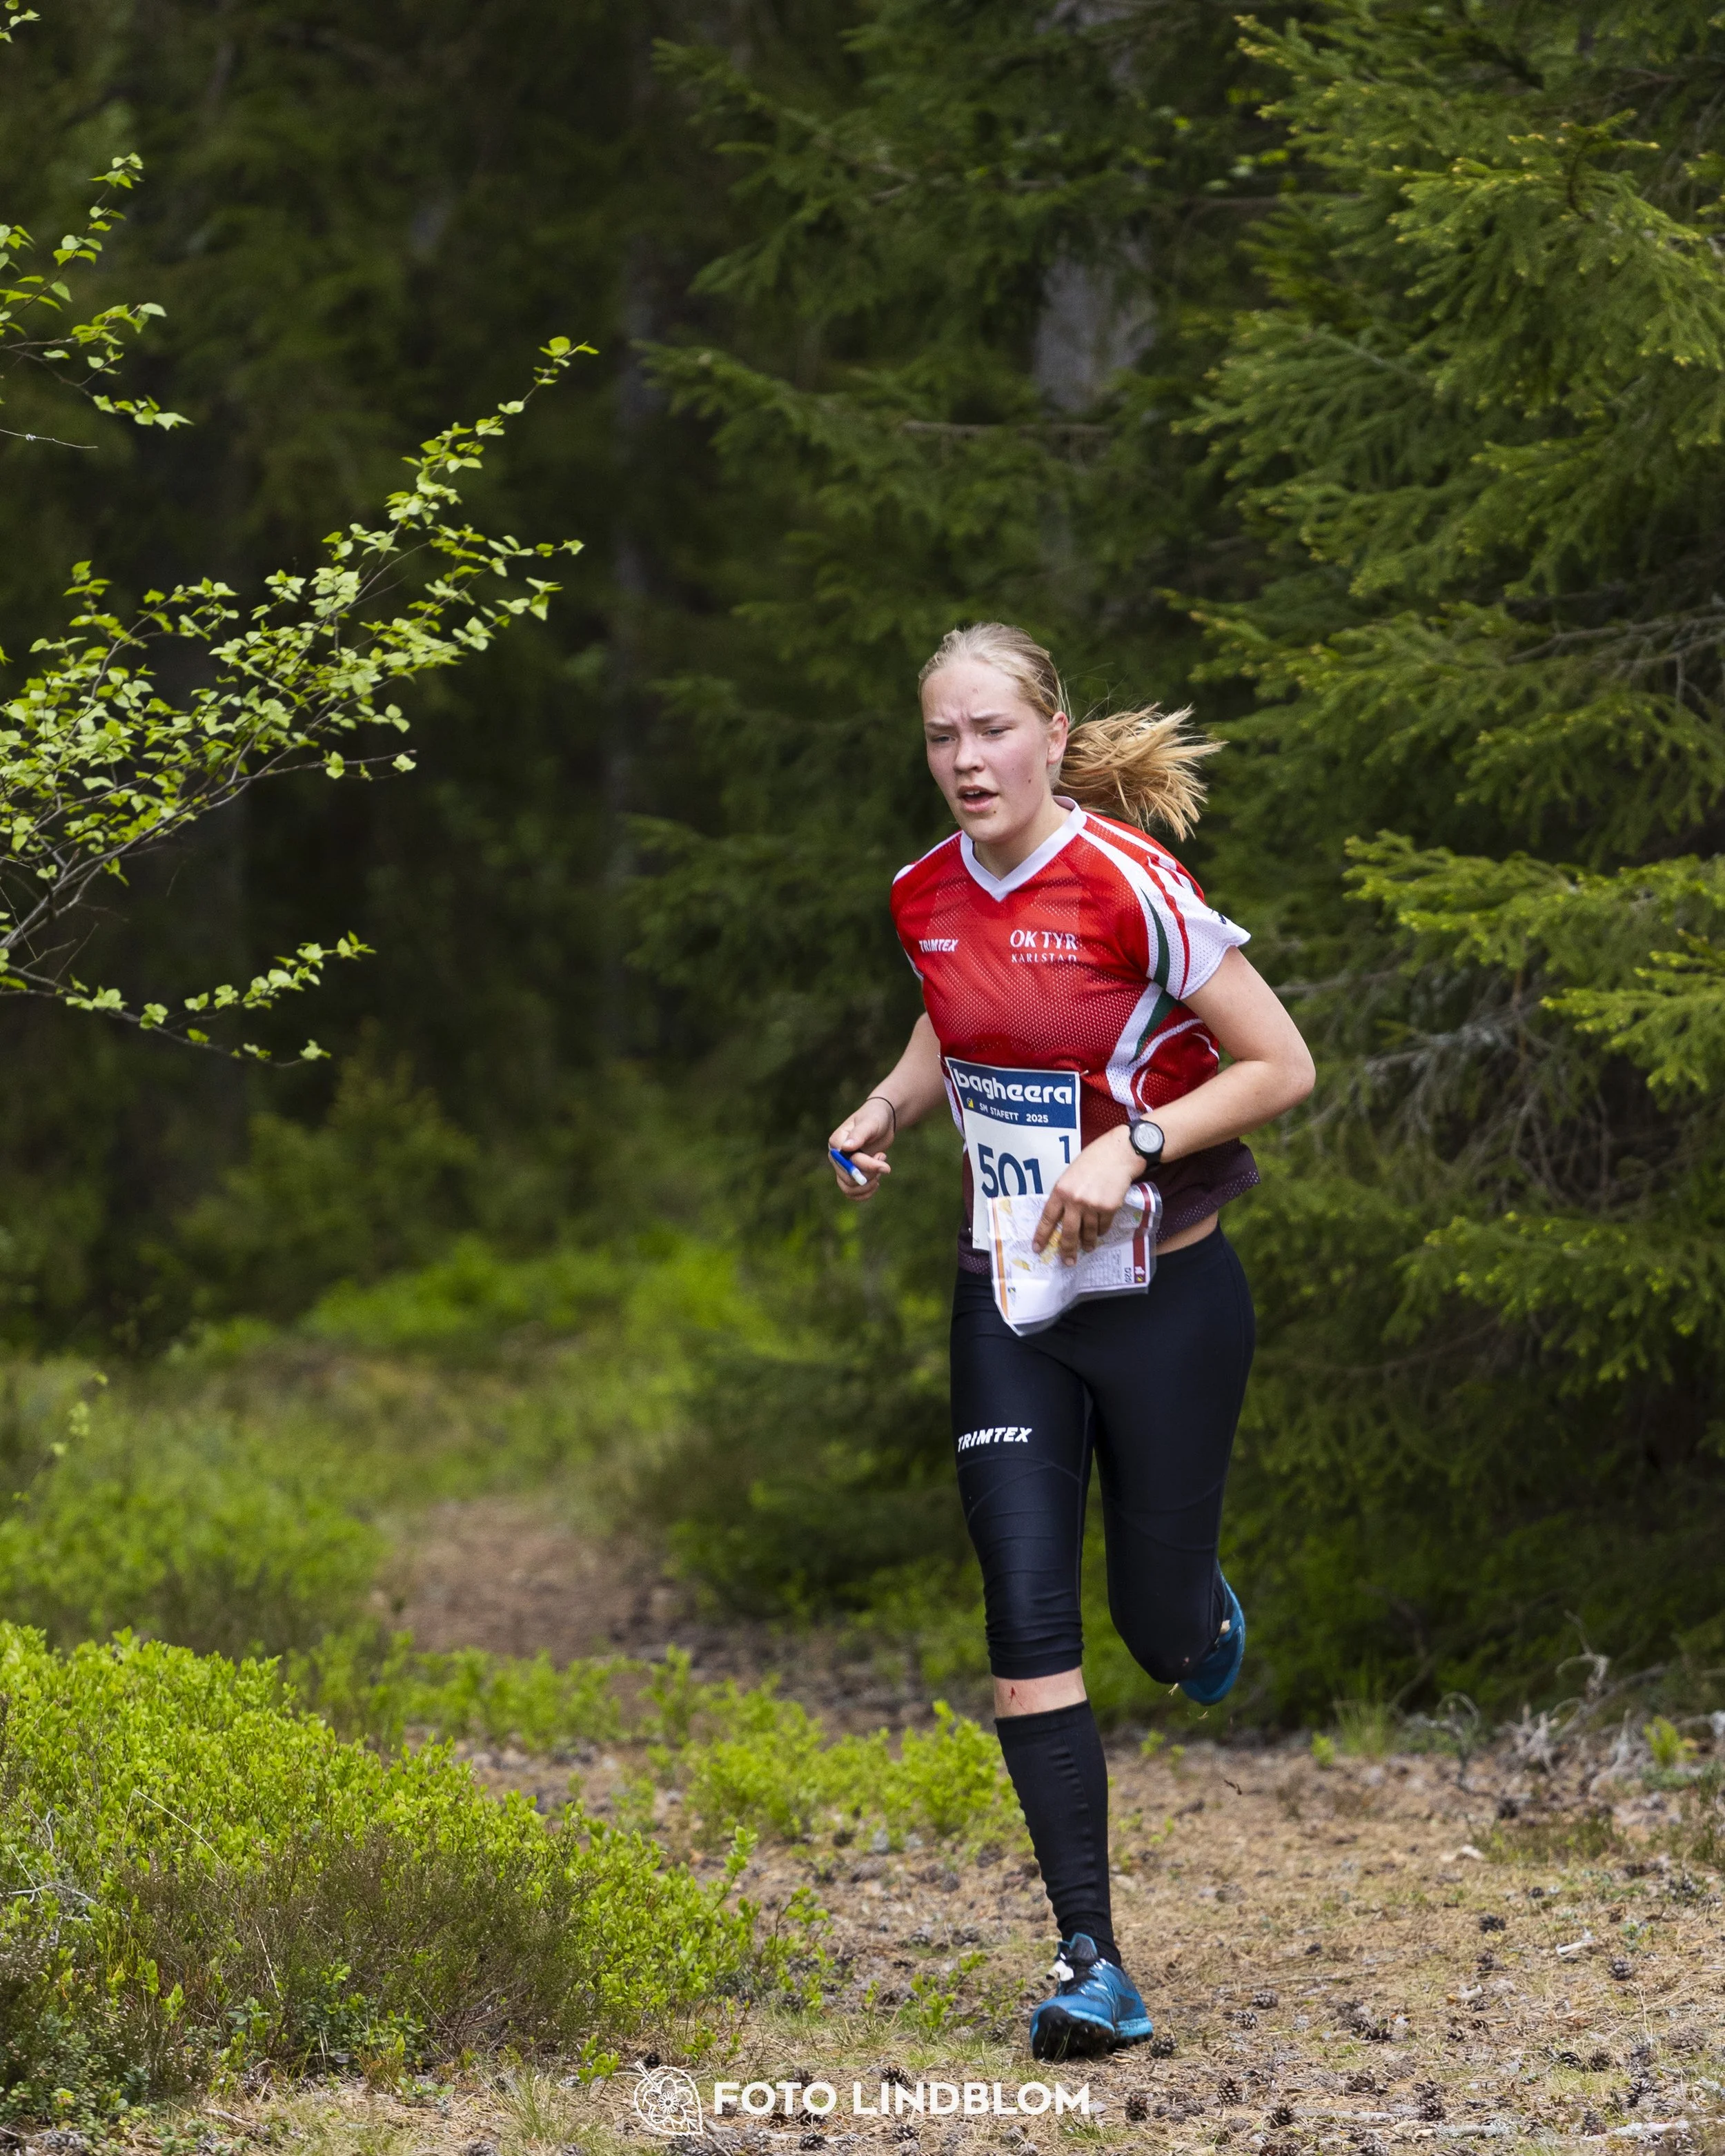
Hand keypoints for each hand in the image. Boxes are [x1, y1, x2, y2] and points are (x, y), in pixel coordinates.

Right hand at [828, 1095, 895, 1201]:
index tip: (882, 1157)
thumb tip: (846, 1147)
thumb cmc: (875, 1118)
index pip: (846, 1162)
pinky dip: (865, 1192)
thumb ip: (859, 1135)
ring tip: (881, 1170)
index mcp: (836, 1142)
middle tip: (884, 1160)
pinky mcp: (851, 1174)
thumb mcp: (870, 1123)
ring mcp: (842, 1167)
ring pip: (849, 1189)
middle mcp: (836, 1157)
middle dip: (870, 1173)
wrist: (882, 1122)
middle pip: (848, 1178)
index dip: (865, 1165)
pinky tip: (877, 1182)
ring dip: (868, 1185)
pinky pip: (852, 1193)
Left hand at [1032, 1127, 1140, 1263]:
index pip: (1047, 1218)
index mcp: (1060, 1191)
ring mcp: (1093, 1206)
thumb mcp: (1070, 1175)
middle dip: (1067, 1250)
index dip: (1042, 1235)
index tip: (1037, 1248)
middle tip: (1068, 1262)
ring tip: (1088, 1249)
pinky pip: (1103, 1226)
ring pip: (1088, 1232)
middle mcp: (1075, 1200)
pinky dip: (1101, 1231)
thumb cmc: (1092, 1161)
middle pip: (1069, 1233)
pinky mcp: (1109, 1208)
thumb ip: (1065, 1194)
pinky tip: (1100, 1232)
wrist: (1118, 1154)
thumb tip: (1062, 1216)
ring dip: (1087, 1243)